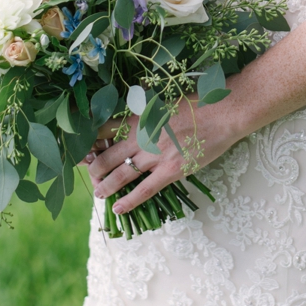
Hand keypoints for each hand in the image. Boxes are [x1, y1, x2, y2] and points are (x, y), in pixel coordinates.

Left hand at [86, 95, 243, 215]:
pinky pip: (145, 190)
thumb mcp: (163, 97)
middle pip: (107, 155)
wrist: (222, 112)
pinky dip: (129, 201)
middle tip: (88, 173)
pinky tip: (119, 208)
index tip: (83, 148)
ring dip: (105, 185)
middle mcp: (142, 136)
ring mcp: (155, 155)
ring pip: (121, 175)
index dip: (90, 141)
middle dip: (93, 167)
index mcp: (139, 116)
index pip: (104, 130)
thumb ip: (144, 105)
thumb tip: (130, 105)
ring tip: (98, 193)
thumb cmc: (196, 101)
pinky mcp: (170, 171)